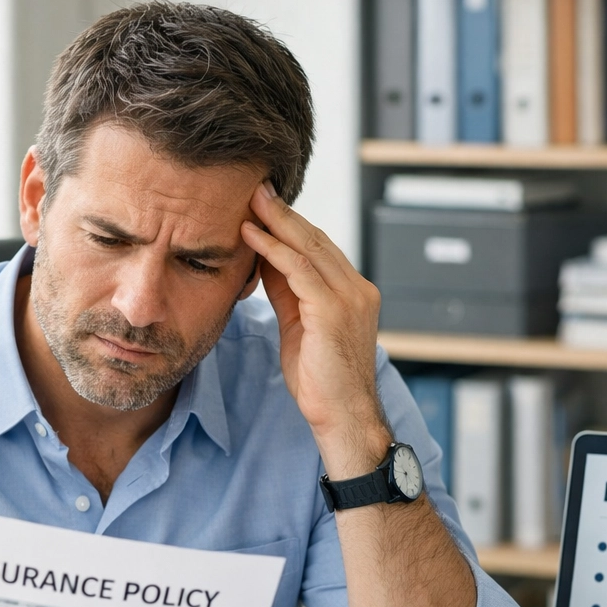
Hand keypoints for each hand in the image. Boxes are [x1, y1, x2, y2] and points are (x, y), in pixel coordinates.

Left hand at [241, 183, 389, 477]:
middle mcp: (357, 289)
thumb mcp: (299, 328)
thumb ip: (287, 294)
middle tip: (256, 188)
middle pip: (316, 239)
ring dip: (276, 222)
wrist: (343, 418)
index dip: (291, 226)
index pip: (320, 248)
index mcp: (353, 293)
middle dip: (283, 213)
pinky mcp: (333, 311)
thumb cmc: (322, 382)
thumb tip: (264, 262)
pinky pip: (299, 270)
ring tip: (250, 201)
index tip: (264, 205)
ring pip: (309, 247)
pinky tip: (251, 236)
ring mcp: (349, 298)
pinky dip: (273, 250)